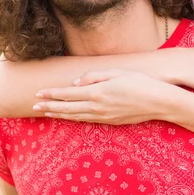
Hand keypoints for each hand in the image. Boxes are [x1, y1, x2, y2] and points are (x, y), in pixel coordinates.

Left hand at [34, 69, 179, 123]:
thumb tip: (76, 83)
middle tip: (34, 105)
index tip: (38, 92)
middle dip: (49, 106)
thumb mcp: (117, 72)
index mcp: (98, 92)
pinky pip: (86, 120)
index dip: (51, 93)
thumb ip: (94, 75)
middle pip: (67, 107)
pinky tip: (68, 116)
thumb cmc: (140, 83)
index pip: (68, 93)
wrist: (159, 102)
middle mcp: (98, 106)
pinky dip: (73, 118)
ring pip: (75, 116)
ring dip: (59, 114)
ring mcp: (103, 116)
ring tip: (45, 112)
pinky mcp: (110, 122)